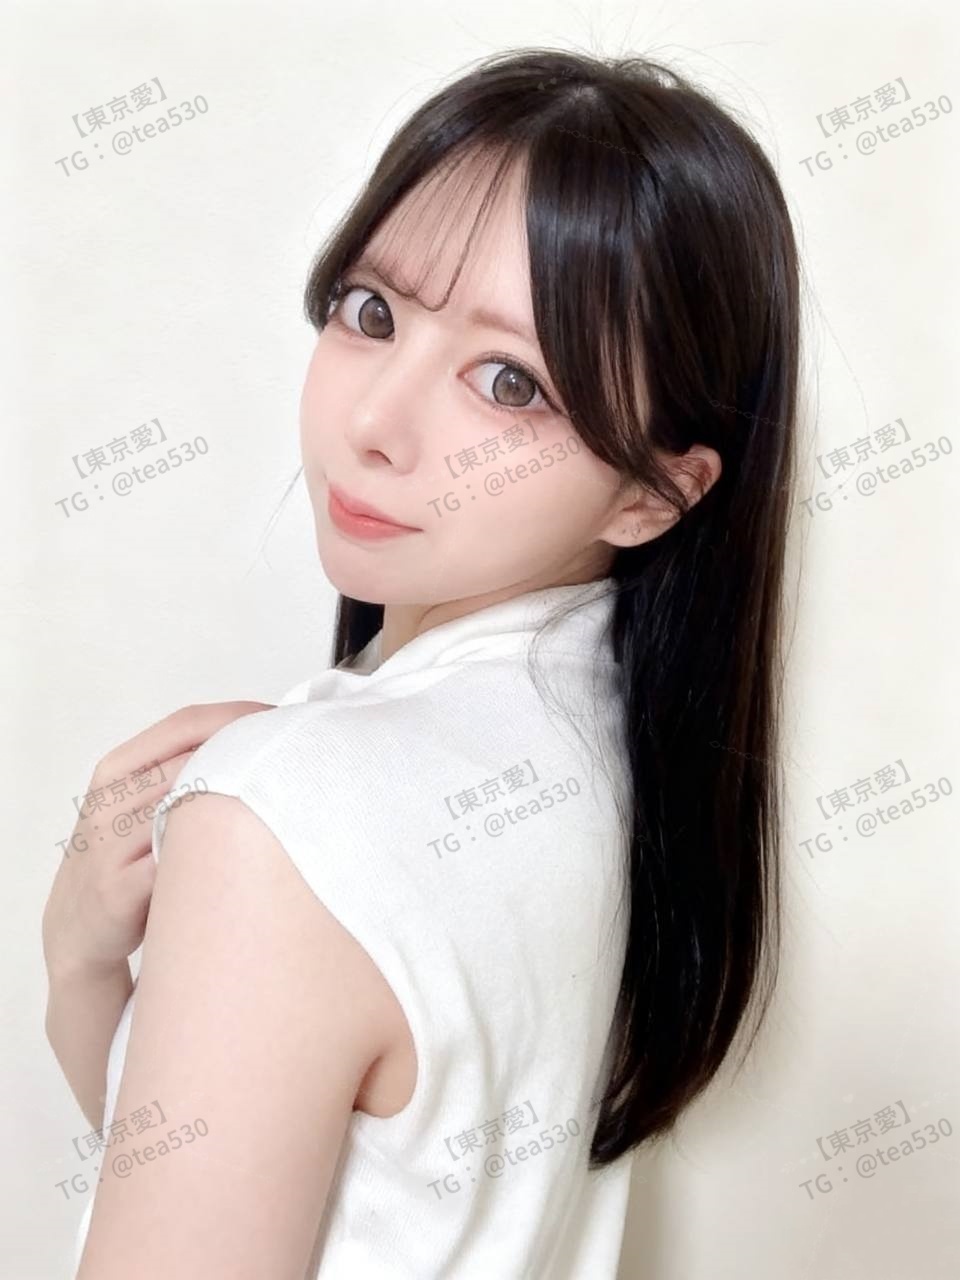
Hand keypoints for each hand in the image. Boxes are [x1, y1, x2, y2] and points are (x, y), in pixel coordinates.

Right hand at [42, 702, 273, 977]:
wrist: (75, 929)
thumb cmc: (124, 858)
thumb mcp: (138, 803)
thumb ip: (182, 769)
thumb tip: (258, 734)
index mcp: (115, 771)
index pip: (185, 725)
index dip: (242, 717)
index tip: (285, 719)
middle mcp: (109, 802)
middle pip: (196, 761)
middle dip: (254, 756)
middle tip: (304, 756)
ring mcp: (110, 847)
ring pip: (192, 809)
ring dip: (248, 804)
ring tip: (291, 801)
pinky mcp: (119, 891)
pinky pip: (181, 863)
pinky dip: (222, 856)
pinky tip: (256, 854)